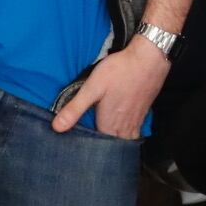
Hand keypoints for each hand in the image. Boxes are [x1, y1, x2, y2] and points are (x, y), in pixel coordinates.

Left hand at [52, 39, 170, 139]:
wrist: (149, 58)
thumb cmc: (119, 70)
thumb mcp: (92, 87)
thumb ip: (74, 109)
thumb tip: (56, 127)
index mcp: (109, 124)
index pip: (96, 146)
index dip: (86, 146)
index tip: (77, 146)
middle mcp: (124, 127)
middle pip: (112, 146)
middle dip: (102, 147)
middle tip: (90, 144)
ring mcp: (136, 121)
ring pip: (125, 140)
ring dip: (116, 142)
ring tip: (105, 139)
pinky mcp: (144, 113)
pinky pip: (135, 132)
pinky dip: (127, 134)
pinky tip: (121, 127)